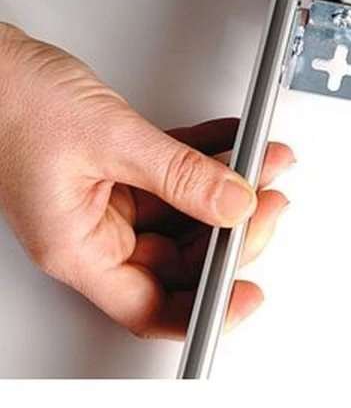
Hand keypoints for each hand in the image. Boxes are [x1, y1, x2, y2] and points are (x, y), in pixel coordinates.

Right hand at [0, 23, 293, 338]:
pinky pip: (176, 173)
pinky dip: (208, 157)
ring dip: (228, 188)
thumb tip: (234, 204)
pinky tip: (233, 143)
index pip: (150, 305)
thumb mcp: (110, 138)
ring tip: (262, 164)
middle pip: (179, 258)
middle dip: (232, 231)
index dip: (204, 309)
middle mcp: (95, 231)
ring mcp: (110, 200)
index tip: (247, 294)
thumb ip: (179, 174)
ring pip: (185, 212)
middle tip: (268, 202)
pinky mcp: (121, 168)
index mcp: (78, 246)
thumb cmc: (15, 99)